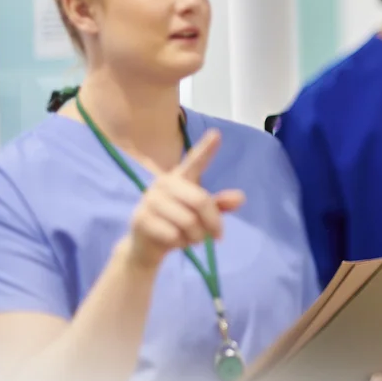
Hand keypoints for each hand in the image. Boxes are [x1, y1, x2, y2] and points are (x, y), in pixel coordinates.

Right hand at [124, 129, 245, 266]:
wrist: (146, 247)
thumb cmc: (178, 225)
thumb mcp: (202, 216)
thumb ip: (220, 206)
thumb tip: (241, 197)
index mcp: (180, 178)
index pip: (195, 161)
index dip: (206, 149)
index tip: (218, 134)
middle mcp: (163, 184)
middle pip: (200, 201)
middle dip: (213, 223)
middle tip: (217, 235)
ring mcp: (150, 200)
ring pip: (189, 221)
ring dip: (197, 237)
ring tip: (191, 238)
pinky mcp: (141, 219)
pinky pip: (174, 235)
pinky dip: (181, 244)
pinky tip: (174, 242)